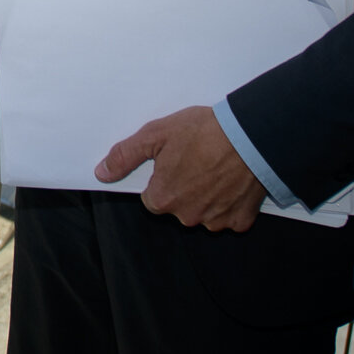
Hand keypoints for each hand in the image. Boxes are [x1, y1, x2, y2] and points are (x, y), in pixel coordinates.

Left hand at [96, 105, 265, 232]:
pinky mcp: (240, 220)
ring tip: (217, 168)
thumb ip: (125, 155)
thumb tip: (102, 172)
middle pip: (178, 206)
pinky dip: (231, 202)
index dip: (162, 178)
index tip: (175, 162)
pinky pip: (230, 216)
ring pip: (204, 212)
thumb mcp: (156, 134)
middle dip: (185, 187)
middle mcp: (187, 216)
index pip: (153, 198)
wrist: (250, 136)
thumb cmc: (204, 133)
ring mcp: (215, 221)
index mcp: (163, 199)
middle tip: (198, 161)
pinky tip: (233, 181)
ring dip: (208, 196)